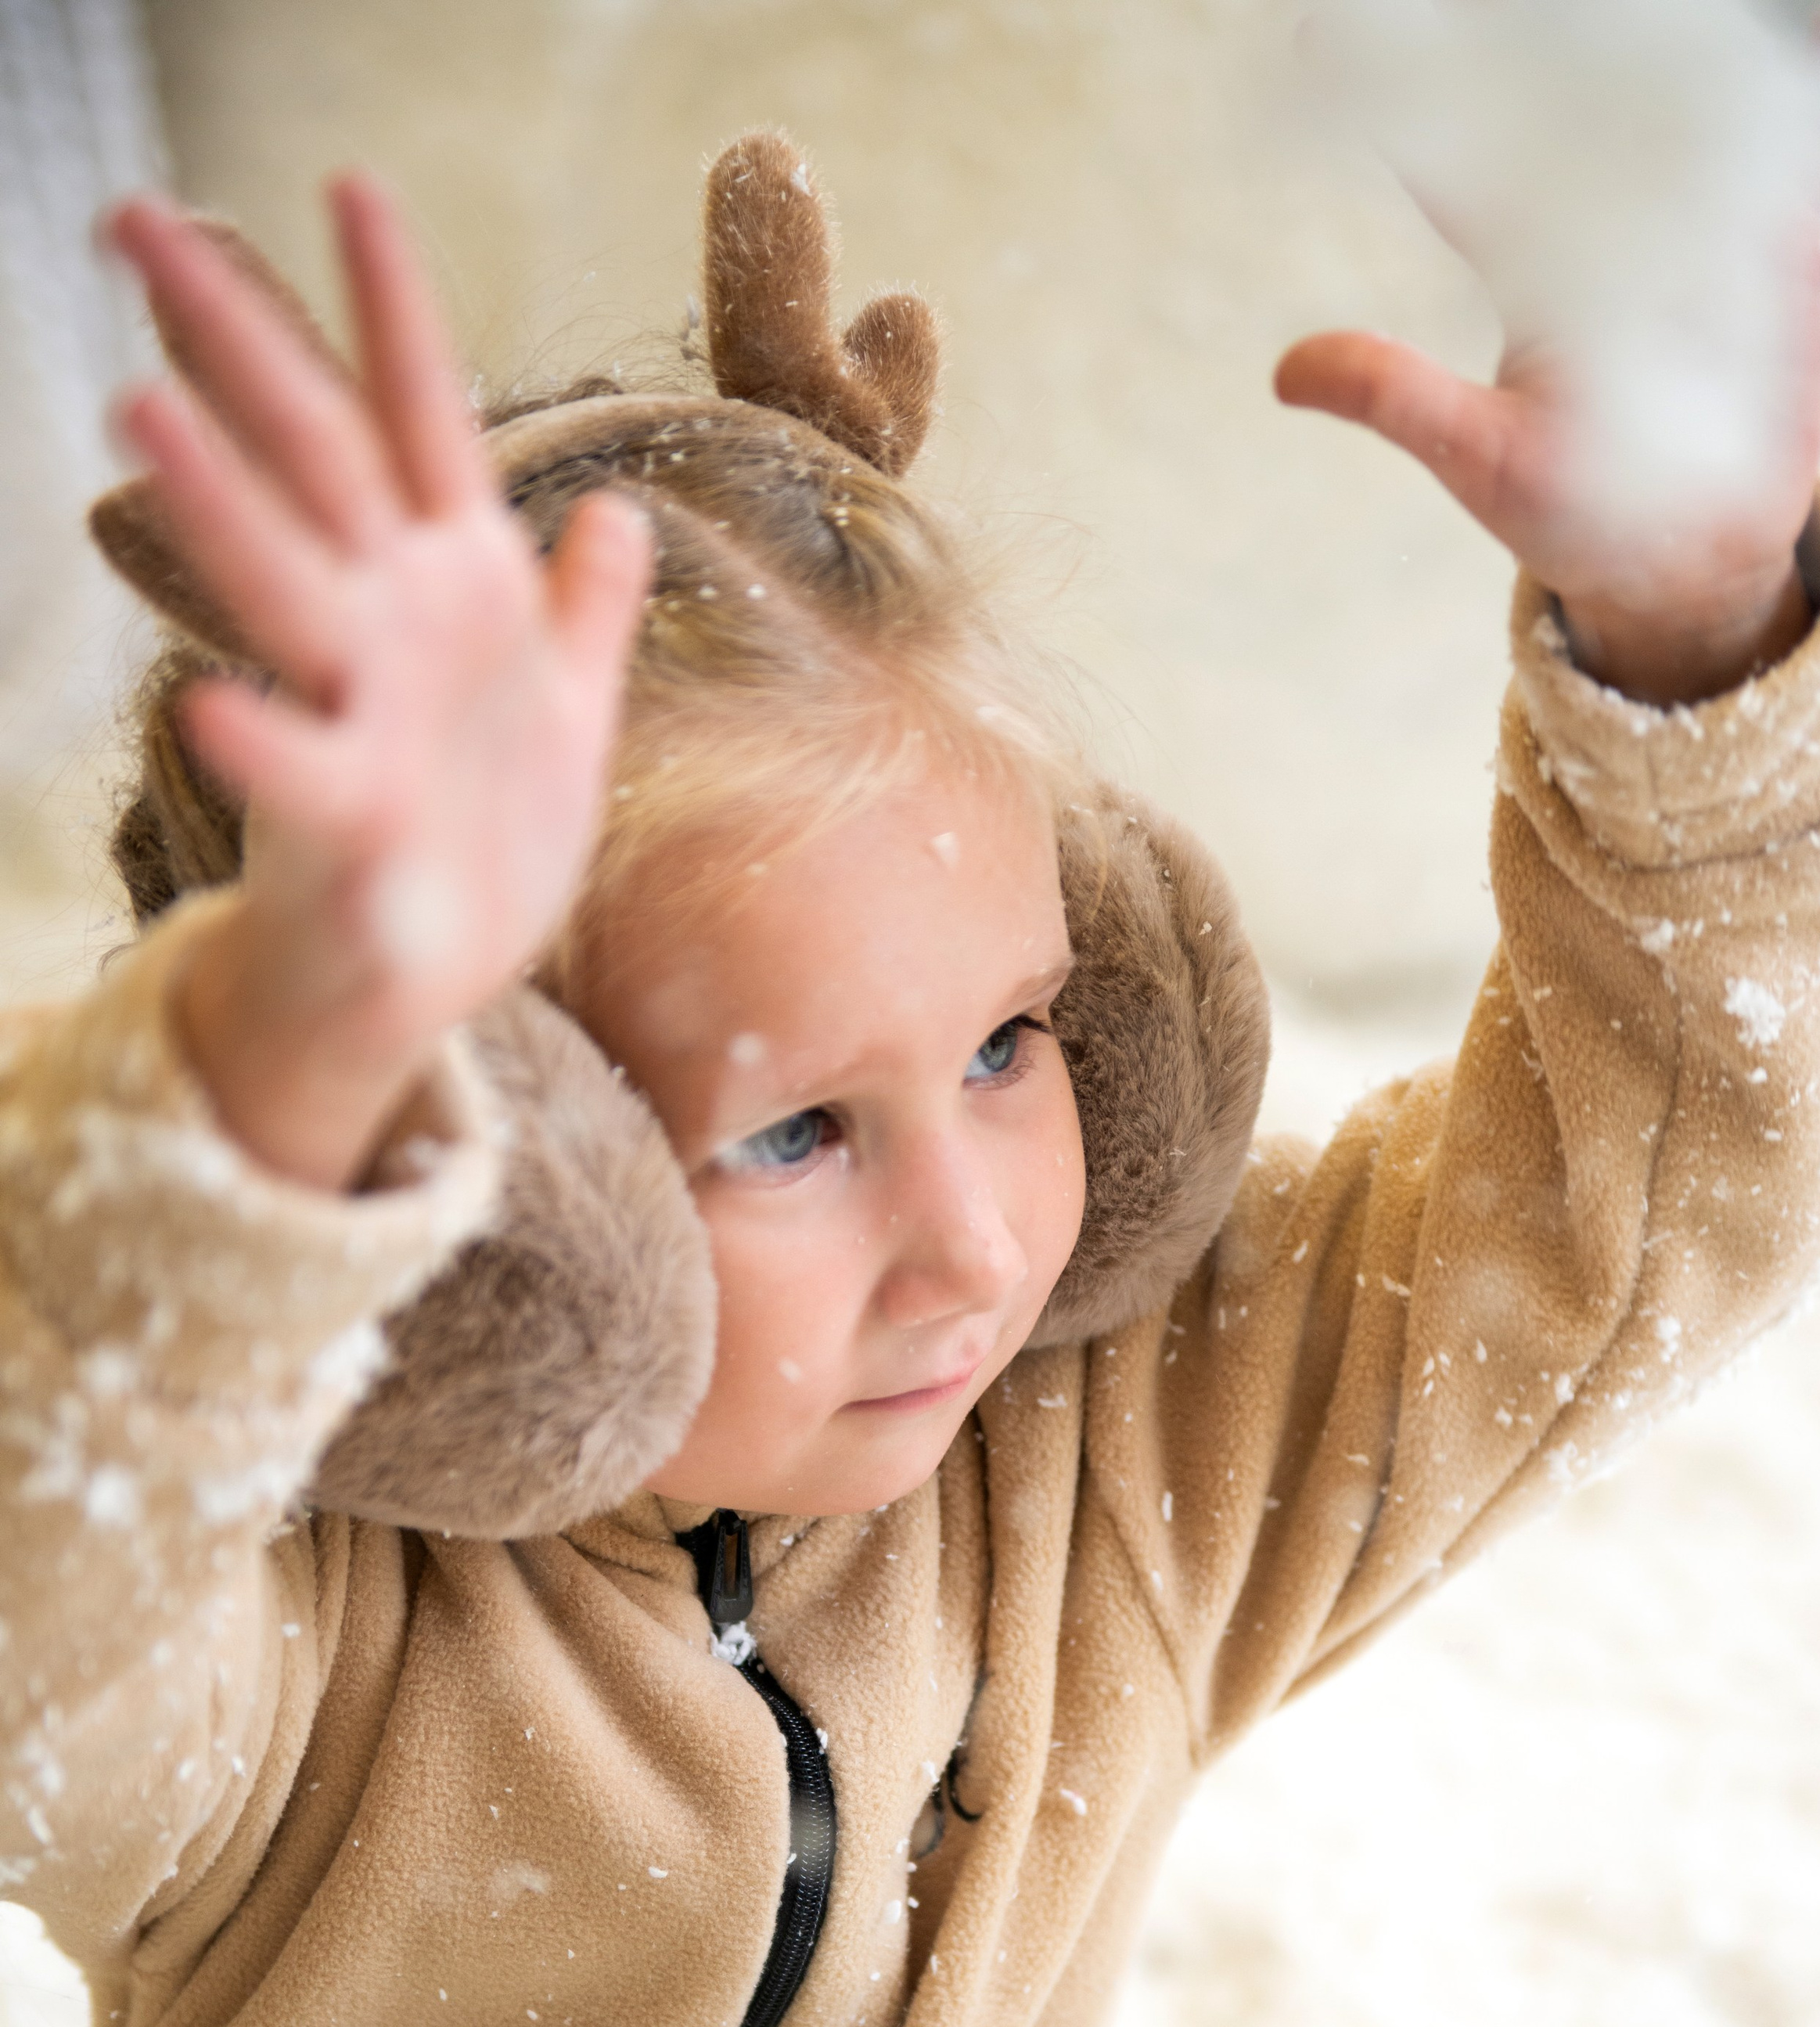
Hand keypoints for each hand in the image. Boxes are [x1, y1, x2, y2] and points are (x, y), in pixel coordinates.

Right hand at [105, 179, 652, 1189]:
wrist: (426, 989)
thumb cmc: (480, 849)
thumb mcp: (564, 718)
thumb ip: (586, 614)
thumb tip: (622, 515)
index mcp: (451, 592)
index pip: (416, 421)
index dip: (392, 308)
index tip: (352, 185)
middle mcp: (388, 633)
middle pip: (309, 464)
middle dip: (233, 348)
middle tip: (138, 227)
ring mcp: (360, 720)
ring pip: (281, 594)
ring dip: (218, 509)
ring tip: (139, 412)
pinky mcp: (349, 833)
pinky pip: (303, 781)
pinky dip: (262, 748)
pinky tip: (207, 708)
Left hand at [1274, 8, 1819, 707]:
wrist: (1688, 559)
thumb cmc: (1580, 514)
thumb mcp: (1479, 459)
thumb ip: (1397, 399)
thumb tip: (1284, 372)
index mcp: (1530, 269)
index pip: (1460, 166)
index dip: (1413, 100)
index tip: (1341, 40)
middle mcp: (1609, 230)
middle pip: (1577, 105)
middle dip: (1561, 35)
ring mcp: (1694, 233)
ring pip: (1685, 112)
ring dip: (1684, 43)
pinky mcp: (1773, 253)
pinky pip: (1791, 161)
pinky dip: (1809, 96)